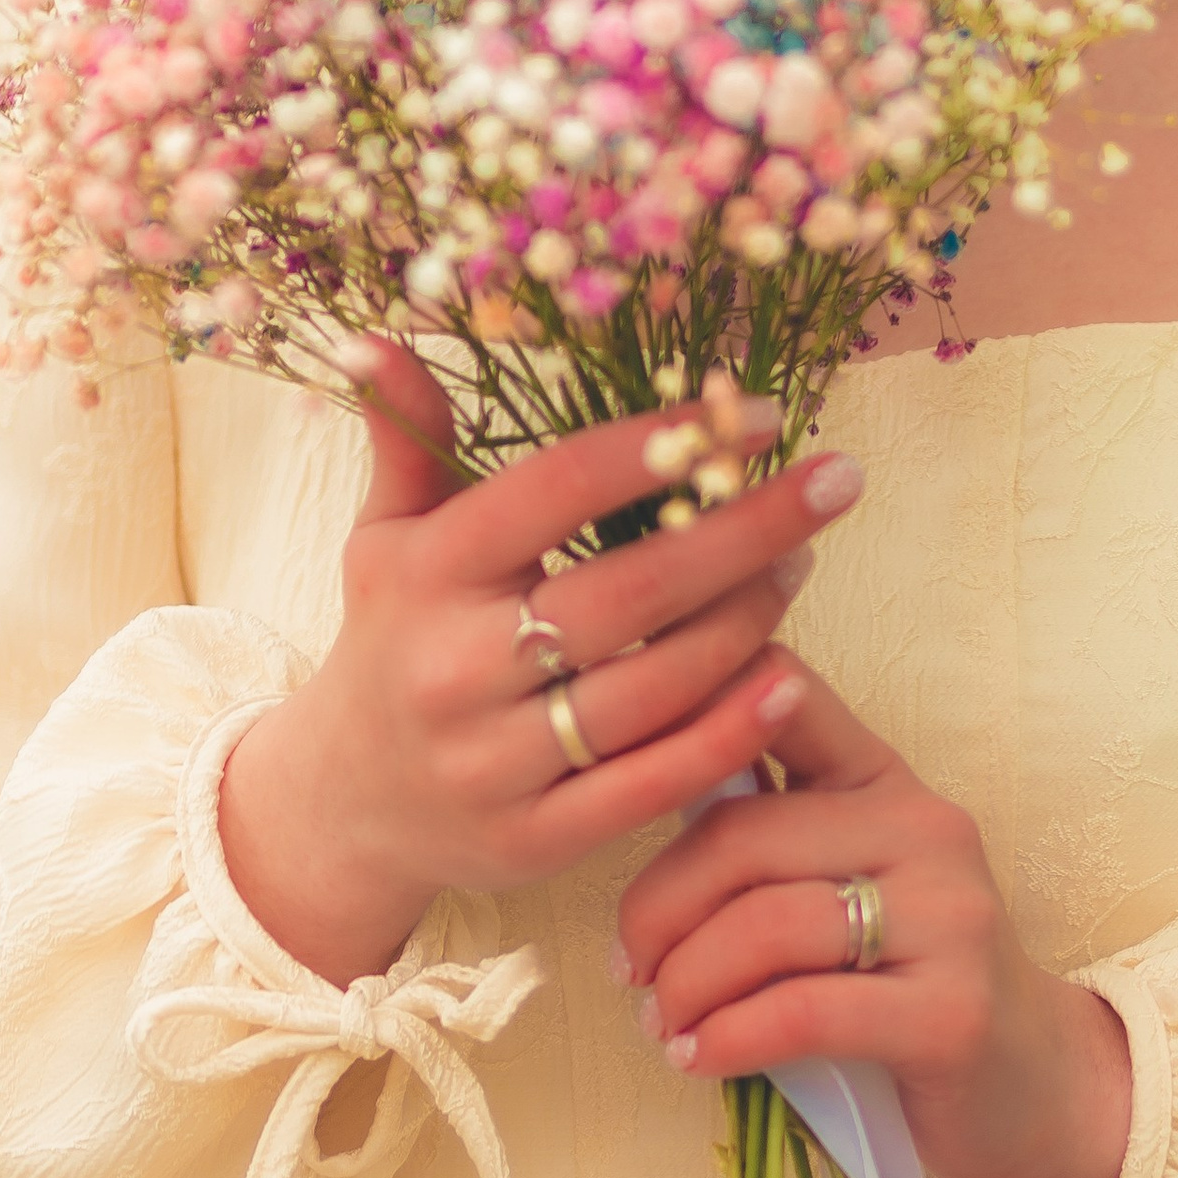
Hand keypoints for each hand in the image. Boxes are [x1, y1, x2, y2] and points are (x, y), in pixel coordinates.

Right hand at [220, 344, 868, 985]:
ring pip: (654, 687)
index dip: (664, 443)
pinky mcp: (535, 840)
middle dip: (747, 529)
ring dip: (748, 621)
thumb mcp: (387, 538)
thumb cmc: (392, 642)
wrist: (344, 806)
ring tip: (801, 564)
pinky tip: (791, 678)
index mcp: (425, 573)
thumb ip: (408, 439)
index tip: (757, 412)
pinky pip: (653, 782)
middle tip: (832, 482)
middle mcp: (454, 666)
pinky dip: (731, 732)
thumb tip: (378, 338)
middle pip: (631, 589)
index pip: (558, 488)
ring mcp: (493, 763)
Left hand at [614, 666, 1132, 1177]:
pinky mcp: (951, 1014)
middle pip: (743, 836)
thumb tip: (637, 794)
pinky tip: (699, 1057)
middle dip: (658, 907)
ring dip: (687, 984)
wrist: (1036, 1082)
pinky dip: (727, 1038)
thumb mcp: (844, 883)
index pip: (785, 701)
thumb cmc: (907, 981)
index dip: (694, 707)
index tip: (623, 764)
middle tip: (629, 969)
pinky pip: (802, 1011)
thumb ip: (767, 837)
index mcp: (886, 782)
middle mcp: (925, 831)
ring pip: (765, 926)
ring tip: (664, 1023)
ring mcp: (948, 920)